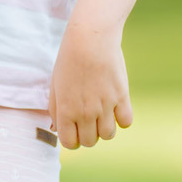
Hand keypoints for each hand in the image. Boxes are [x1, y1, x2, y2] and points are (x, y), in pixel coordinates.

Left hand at [47, 14, 132, 149]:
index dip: (72, 139)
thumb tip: (57, 129)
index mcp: (66, 111)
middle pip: (90, 141)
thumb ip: (55, 109)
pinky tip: (116, 106)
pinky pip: (126, 122)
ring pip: (108, 135)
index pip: (70, 143)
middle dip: (88, 133)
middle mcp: (85, 113)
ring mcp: (105, 106)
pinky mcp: (122, 97)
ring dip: (105, 127)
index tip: (75, 129)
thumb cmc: (69, 59)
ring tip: (102, 112)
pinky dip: (122, 118)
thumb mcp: (55, 84)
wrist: (90, 38)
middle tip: (88, 118)